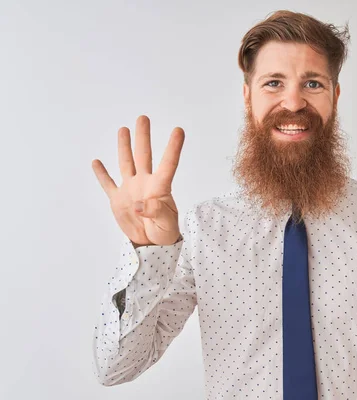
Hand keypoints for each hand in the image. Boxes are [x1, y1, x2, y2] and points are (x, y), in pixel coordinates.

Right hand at [92, 115, 184, 245]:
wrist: (151, 244)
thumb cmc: (165, 232)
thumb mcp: (166, 224)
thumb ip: (156, 212)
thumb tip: (138, 204)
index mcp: (160, 188)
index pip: (168, 164)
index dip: (173, 147)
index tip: (179, 130)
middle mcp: (145, 183)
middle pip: (143, 155)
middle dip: (143, 137)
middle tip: (143, 118)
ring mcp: (131, 189)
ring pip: (126, 163)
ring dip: (124, 147)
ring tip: (124, 129)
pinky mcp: (118, 200)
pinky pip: (108, 184)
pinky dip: (101, 174)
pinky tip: (97, 162)